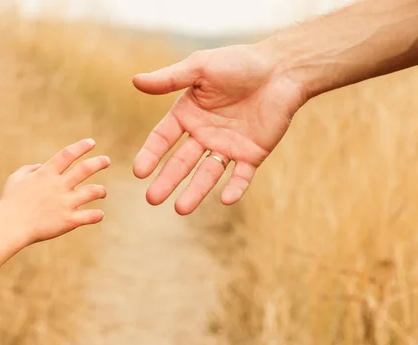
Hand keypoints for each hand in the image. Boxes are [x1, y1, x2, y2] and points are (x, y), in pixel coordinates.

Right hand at [0, 139, 109, 244]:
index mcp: (46, 174)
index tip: (91, 142)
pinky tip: (99, 214)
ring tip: (103, 192)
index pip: (68, 154)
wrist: (9, 226)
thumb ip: (29, 169)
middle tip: (107, 160)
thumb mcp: (15, 179)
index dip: (81, 146)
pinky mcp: (69, 220)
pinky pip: (90, 216)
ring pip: (93, 192)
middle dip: (99, 162)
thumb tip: (40, 166)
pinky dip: (98, 215)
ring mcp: (65, 203)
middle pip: (85, 169)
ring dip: (101, 191)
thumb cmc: (10, 202)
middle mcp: (58, 185)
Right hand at [132, 44, 306, 214]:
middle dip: (167, 181)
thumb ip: (170, 78)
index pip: (163, 139)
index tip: (139, 172)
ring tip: (180, 209)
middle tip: (152, 199)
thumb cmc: (240, 63)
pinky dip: (235, 188)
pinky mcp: (251, 155)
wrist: (282, 69)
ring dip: (195, 192)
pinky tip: (226, 199)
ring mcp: (227, 147)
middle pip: (181, 162)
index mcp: (188, 114)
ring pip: (207, 174)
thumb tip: (135, 81)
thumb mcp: (201, 67)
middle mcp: (204, 134)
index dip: (150, 155)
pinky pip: (241, 176)